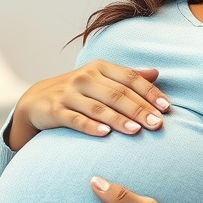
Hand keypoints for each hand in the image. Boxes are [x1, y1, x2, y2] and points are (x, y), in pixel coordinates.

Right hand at [8, 60, 168, 149]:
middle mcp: (84, 77)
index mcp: (99, 68)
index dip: (149, 92)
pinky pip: (75, 119)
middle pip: (117, 94)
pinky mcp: (55, 110)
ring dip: (119, 119)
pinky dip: (90, 126)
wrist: (36, 100)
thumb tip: (156, 73)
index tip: (166, 107)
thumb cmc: (77, 91)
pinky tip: (105, 134)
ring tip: (136, 130)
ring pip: (98, 107)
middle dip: (139, 109)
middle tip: (157, 124)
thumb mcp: (100, 79)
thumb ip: (126, 77)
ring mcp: (68, 94)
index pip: (130, 78)